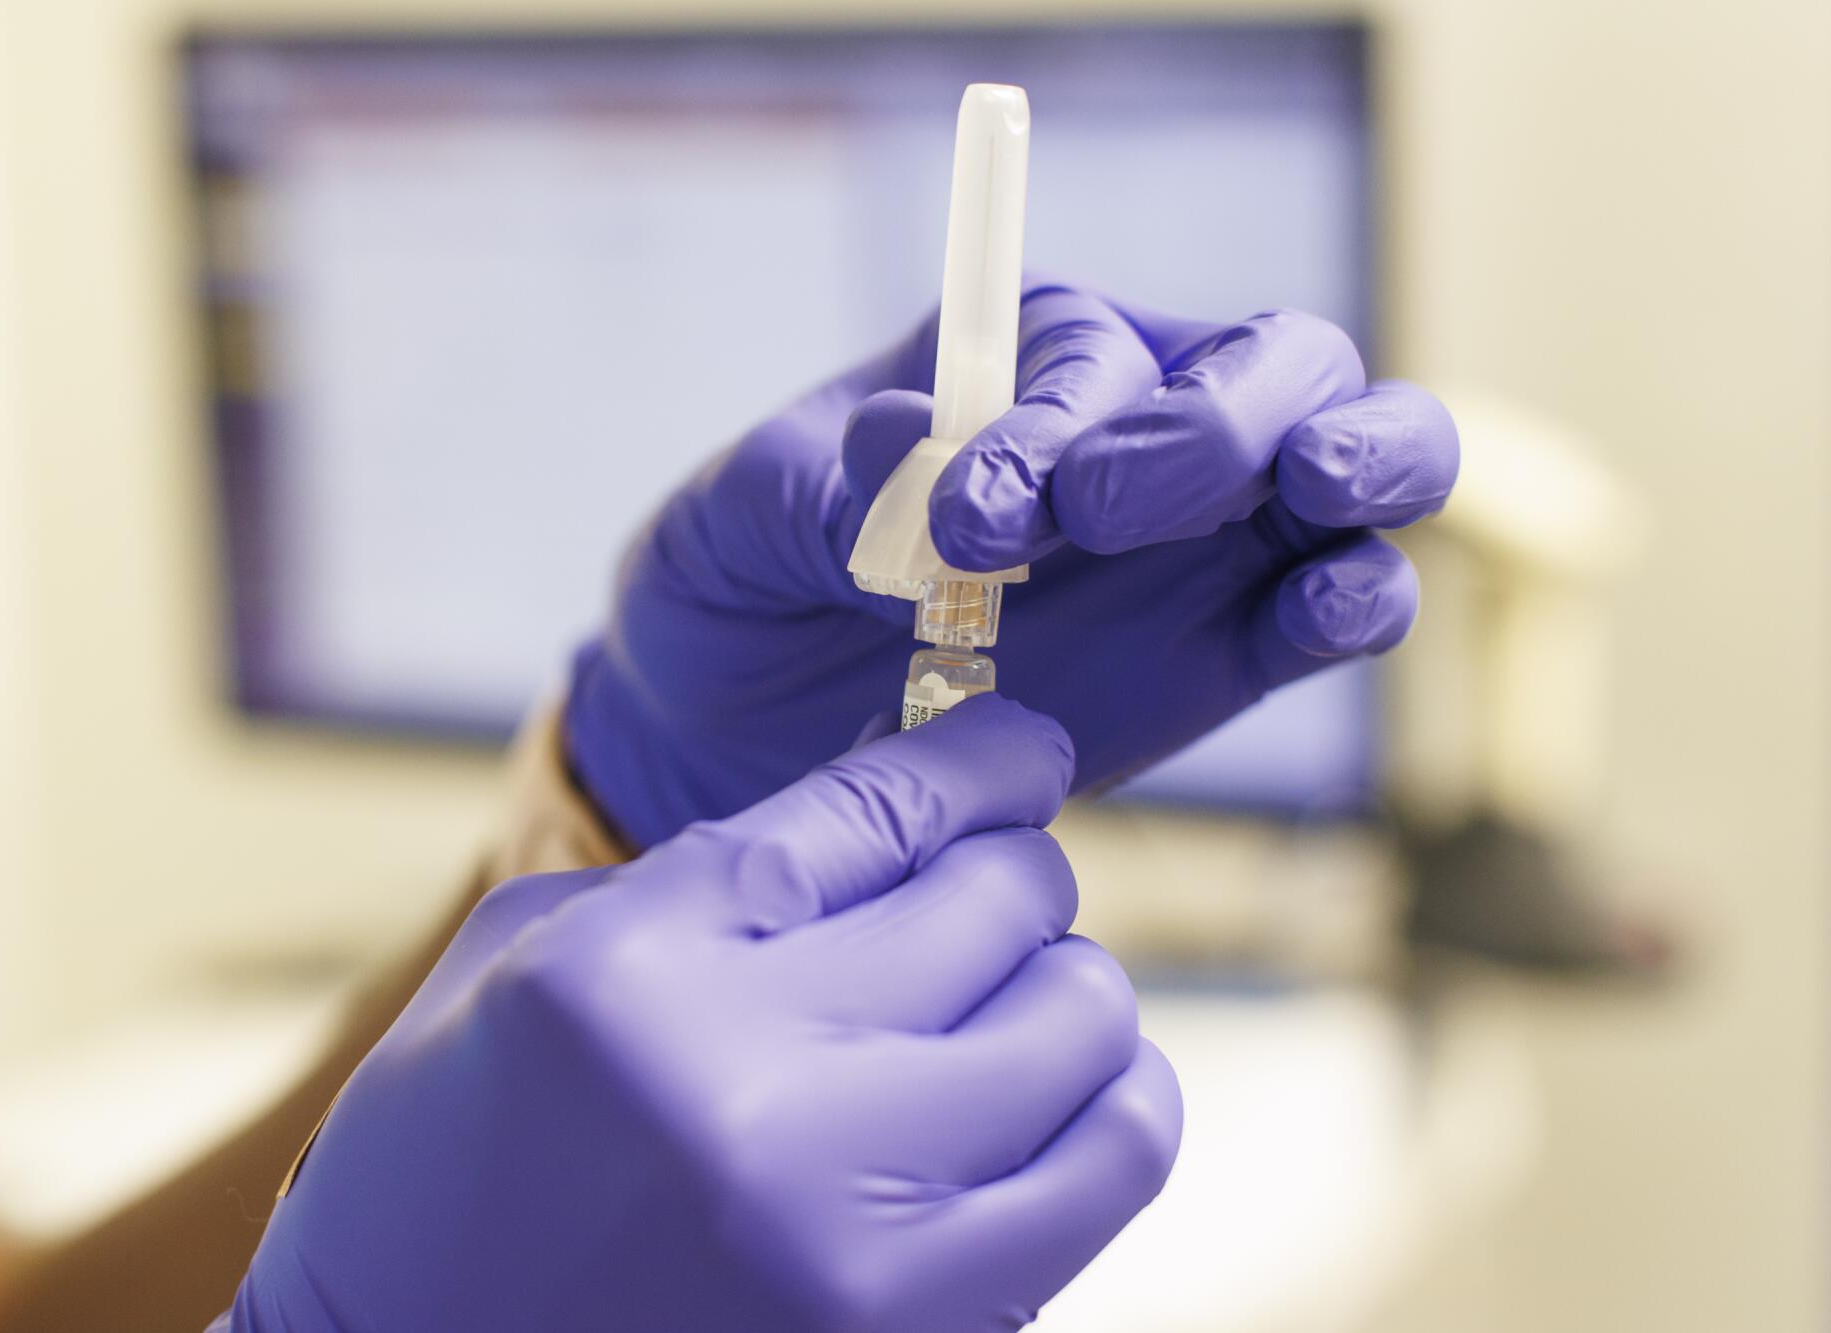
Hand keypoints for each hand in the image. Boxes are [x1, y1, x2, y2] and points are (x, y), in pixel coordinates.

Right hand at [223, 698, 1180, 1331]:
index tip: (1024, 748)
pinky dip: (1104, 1106)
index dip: (982, 759)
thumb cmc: (447, 1165)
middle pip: (1002, 906)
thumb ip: (719, 872)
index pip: (878, 810)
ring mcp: (848, 1237)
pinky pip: (1109, 1168)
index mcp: (628, 977)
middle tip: (973, 898)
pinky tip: (1036, 1101)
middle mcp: (750, 1098)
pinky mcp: (915, 1330)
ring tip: (1005, 1008)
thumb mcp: (531, 965)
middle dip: (1006, 878)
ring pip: (1086, 1028)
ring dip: (1062, 992)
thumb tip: (915, 800)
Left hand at [567, 282, 1457, 847]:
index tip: (967, 521)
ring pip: (1355, 463)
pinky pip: (1332, 608)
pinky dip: (1354, 599)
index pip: (1095, 350)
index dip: (1054, 423)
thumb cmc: (745, 582)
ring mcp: (1202, 544)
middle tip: (1114, 510)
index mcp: (1020, 358)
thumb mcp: (749, 512)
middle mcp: (1136, 426)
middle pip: (1273, 363)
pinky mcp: (1228, 656)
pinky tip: (1320, 613)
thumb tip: (922, 448)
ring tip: (1323, 490)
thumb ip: (833, 480)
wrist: (741, 731)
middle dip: (1218, 421)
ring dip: (1365, 462)